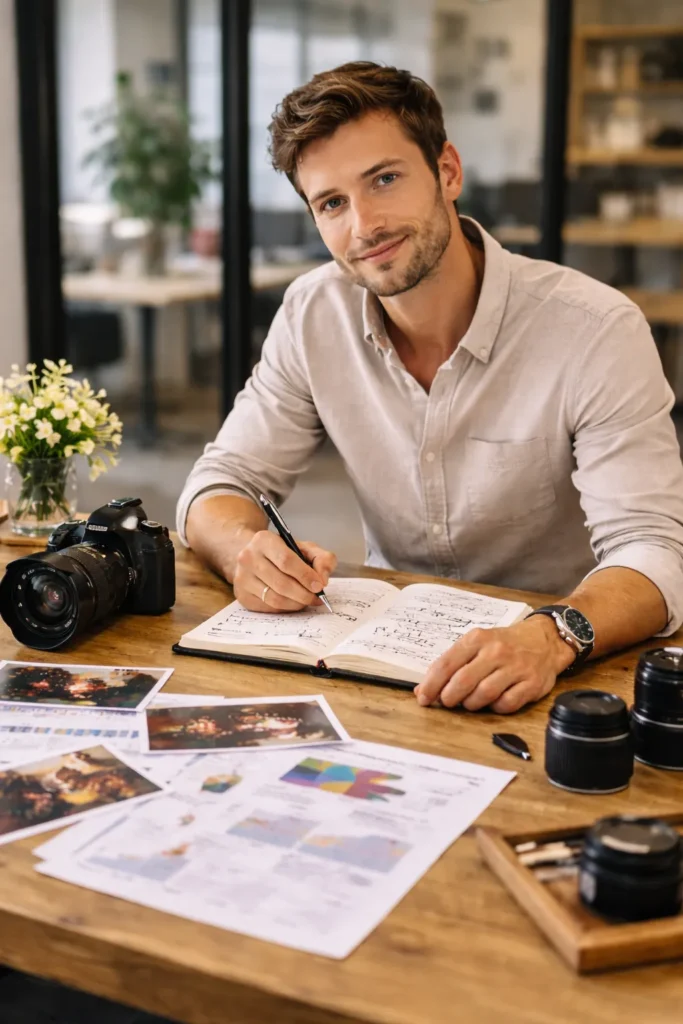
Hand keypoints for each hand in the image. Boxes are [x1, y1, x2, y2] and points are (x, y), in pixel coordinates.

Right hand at [233, 530, 336, 611]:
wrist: (254, 556)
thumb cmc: (283, 553)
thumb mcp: (304, 548)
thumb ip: (322, 558)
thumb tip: (323, 579)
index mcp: (263, 540)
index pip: (286, 561)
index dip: (306, 575)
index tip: (319, 586)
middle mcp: (247, 558)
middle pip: (281, 583)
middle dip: (304, 594)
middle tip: (316, 597)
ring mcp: (242, 578)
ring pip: (275, 598)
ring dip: (296, 603)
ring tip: (307, 600)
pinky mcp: (242, 595)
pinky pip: (268, 608)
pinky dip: (286, 608)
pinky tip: (293, 602)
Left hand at [414, 616, 575, 713]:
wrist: (545, 639)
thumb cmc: (504, 644)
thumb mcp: (477, 643)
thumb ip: (452, 663)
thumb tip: (424, 689)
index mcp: (478, 639)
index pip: (447, 664)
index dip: (431, 684)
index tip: (423, 697)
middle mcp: (496, 651)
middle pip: (463, 682)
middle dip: (449, 697)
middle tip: (447, 702)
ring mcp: (516, 668)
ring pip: (483, 695)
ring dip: (471, 704)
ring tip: (469, 702)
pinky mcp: (532, 684)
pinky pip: (506, 704)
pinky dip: (495, 708)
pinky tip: (493, 702)